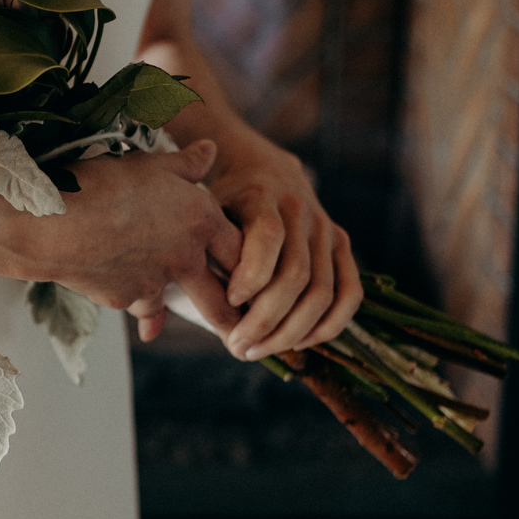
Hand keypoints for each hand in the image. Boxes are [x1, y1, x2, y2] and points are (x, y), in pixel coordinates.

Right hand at [53, 140, 242, 343]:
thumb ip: (185, 163)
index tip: (265, 275)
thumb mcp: (150, 163)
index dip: (256, 262)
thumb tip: (210, 150)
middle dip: (242, 313)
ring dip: (207, 322)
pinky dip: (149, 319)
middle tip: (253, 326)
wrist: (57, 221)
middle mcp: (186, 256)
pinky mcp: (128, 299)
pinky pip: (145, 311)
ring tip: (222, 333)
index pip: (242, 247)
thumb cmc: (104, 184)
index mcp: (200, 219)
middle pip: (225, 294)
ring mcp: (157, 282)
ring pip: (190, 307)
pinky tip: (150, 328)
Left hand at [210, 141, 361, 361]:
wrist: (264, 167)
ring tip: (258, 350)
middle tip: (236, 347)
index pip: (268, 236)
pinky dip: (329, 324)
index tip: (228, 301)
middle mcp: (301, 211)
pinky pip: (349, 293)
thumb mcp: (202, 212)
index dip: (251, 275)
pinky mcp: (342, 245)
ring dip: (291, 331)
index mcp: (261, 195)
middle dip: (264, 320)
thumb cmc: (222, 200)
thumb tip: (168, 324)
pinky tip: (299, 342)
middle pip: (295, 276)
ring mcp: (327, 229)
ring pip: (322, 292)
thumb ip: (195, 253)